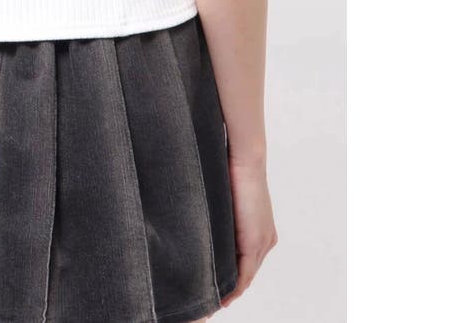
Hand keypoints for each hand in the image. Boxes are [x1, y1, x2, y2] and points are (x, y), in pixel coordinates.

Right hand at [221, 157, 277, 308]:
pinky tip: (221, 297)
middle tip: (211, 302)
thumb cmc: (229, 171)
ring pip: (245, 277)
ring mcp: (263, 242)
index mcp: (259, 230)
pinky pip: (244, 275)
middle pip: (246, 274)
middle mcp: (265, 240)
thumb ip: (217, 214)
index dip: (230, 277)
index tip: (214, 287)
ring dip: (229, 291)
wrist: (244, 159)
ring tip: (211, 303)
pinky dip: (232, 288)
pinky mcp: (255, 243)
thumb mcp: (222, 199)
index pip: (245, 261)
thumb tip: (197, 218)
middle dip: (229, 289)